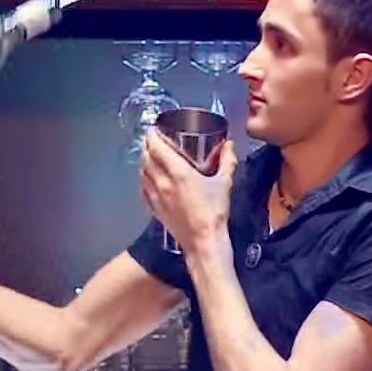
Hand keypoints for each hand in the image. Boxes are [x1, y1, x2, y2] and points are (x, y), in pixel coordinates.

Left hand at [139, 129, 237, 255]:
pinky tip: (149, 178)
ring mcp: (155, 196)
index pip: (156, 146)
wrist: (203, 241)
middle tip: (153, 139)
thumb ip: (227, 161)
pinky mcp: (154, 208)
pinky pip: (143, 187)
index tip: (154, 129)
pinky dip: (144, 178)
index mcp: (177, 171)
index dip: (152, 135)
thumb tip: (229, 145)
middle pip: (146, 157)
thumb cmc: (214, 211)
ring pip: (142, 171)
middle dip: (147, 145)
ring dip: (144, 160)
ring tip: (150, 155)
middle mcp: (162, 181)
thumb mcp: (224, 183)